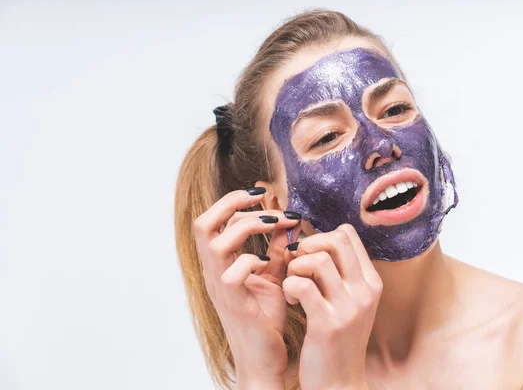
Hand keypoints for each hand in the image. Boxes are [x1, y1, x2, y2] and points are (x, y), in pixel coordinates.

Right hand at [193, 188, 300, 386]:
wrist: (264, 360)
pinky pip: (233, 272)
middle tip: (263, 199)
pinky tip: (271, 264)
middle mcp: (213, 273)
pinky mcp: (233, 304)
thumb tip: (287, 222)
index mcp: (220, 264)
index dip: (233, 201)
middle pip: (202, 223)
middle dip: (232, 202)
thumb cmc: (266, 320)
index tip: (263, 195)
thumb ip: (277, 250)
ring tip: (275, 224)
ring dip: (249, 225)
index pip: (210, 220)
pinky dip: (254, 260)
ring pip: (215, 242)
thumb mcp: (274, 278)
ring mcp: (219, 288)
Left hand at [283, 223, 382, 389]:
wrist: (339, 383)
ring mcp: (349, 308)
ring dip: (296, 267)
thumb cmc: (336, 339)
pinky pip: (302, 285)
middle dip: (307, 244)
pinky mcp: (327, 324)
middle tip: (296, 264)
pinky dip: (289, 286)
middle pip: (336, 239)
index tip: (307, 254)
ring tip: (292, 285)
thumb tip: (313, 238)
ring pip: (318, 260)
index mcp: (371, 282)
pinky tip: (290, 300)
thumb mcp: (347, 303)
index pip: (348, 234)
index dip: (320, 236)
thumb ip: (338, 272)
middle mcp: (365, 292)